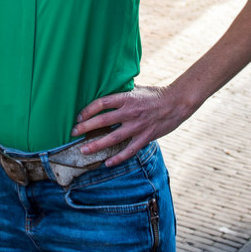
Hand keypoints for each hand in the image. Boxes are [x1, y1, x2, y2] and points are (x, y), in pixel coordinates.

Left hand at [71, 86, 192, 166]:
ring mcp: (138, 126)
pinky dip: (118, 158)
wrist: (177, 102)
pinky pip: (129, 150)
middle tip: (72, 133)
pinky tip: (107, 163)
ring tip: (84, 150)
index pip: (101, 103)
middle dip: (85, 128)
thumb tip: (106, 91)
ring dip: (96, 145)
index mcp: (126, 97)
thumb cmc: (155, 94)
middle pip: (102, 121)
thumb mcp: (137, 88)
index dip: (87, 110)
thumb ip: (122, 93)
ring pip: (113, 138)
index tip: (78, 117)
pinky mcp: (146, 137)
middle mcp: (130, 112)